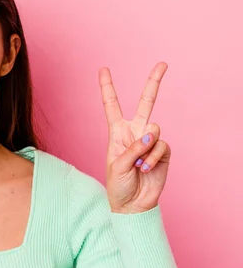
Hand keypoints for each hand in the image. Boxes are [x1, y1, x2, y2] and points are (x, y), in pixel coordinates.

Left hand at [98, 62, 170, 213]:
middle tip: (163, 63)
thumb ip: (133, 148)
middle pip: (146, 103)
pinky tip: (147, 169)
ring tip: (139, 165)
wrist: (132, 204)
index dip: (107, 87)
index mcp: (117, 132)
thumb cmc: (118, 185)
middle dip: (154, 82)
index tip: (103, 69)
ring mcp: (150, 141)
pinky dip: (154, 158)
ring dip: (146, 148)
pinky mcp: (163, 152)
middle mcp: (134, 132)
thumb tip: (152, 134)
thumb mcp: (117, 165)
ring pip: (154, 128)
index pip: (111, 105)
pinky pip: (161, 146)